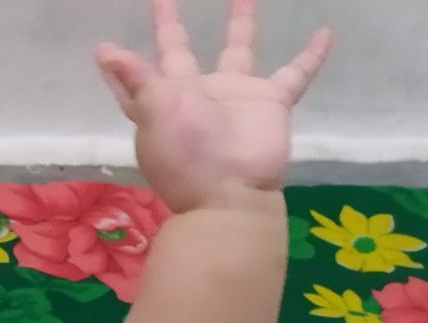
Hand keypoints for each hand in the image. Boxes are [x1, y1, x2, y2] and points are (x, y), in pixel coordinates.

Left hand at [94, 0, 331, 211]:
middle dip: (174, 28)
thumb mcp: (154, 111)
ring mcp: (235, 97)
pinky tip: (325, 33)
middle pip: (182, 53)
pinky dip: (312, 56)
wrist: (232, 193)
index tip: (106, 46)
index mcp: (163, 102)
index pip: (138, 77)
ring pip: (240, 49)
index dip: (123, 63)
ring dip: (242, 23)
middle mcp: (197, 96)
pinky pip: (296, 74)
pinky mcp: (271, 103)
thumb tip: (102, 50)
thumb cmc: (187, 153)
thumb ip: (134, 78)